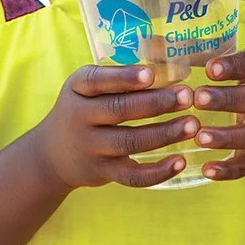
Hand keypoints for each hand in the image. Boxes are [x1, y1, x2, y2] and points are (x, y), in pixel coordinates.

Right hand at [33, 64, 198, 188]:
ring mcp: (91, 148)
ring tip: (192, 124)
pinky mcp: (104, 173)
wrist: (52, 154)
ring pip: (130, 141)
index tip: (151, 74)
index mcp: (78, 88)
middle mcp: (80, 117)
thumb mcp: (89, 87)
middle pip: (120, 110)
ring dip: (164, 133)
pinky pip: (132, 176)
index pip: (98, 80)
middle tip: (187, 96)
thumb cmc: (86, 108)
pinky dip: (157, 172)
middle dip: (157, 103)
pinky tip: (180, 161)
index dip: (124, 78)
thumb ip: (123, 77)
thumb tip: (178, 69)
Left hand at [192, 48, 244, 179]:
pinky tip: (207, 171)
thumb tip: (147, 44)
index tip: (210, 68)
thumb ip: (189, 54)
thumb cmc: (233, 80)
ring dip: (228, 136)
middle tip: (198, 99)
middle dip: (227, 99)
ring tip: (200, 137)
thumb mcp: (220, 62)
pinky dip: (230, 169)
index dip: (233, 66)